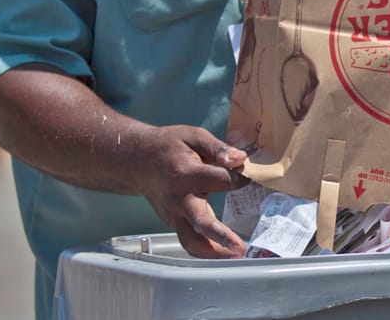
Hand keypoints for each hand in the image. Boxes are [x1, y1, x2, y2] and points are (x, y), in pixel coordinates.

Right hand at [136, 125, 248, 258]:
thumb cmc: (169, 145)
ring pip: (190, 241)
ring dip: (213, 252)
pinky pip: (187, 239)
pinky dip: (204, 248)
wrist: (137, 160)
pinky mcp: (172, 222)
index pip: (221, 181)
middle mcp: (179, 199)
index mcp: (187, 174)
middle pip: (201, 223)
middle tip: (241, 247)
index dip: (240, 178)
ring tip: (235, 254)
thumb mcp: (194, 135)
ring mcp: (173, 214)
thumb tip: (241, 159)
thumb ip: (218, 148)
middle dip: (222, 237)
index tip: (253, 175)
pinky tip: (221, 250)